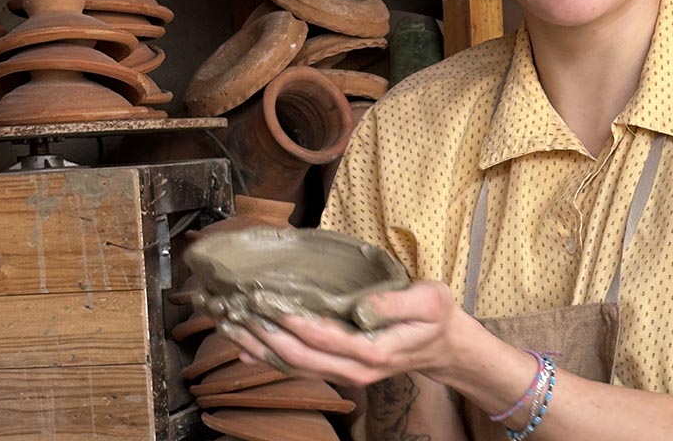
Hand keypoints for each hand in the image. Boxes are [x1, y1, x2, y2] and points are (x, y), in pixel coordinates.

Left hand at [224, 280, 466, 387]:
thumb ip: (395, 303)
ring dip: (259, 346)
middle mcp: (354, 369)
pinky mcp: (338, 368)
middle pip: (299, 357)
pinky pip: (298, 367)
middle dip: (263, 334)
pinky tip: (242, 351)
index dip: (292, 321)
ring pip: (293, 365)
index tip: (265, 300)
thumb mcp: (428, 300)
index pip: (324, 338)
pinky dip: (268, 358)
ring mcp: (344, 373)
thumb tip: (361, 306)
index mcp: (374, 352)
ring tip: (228, 325)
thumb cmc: (436, 317)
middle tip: (235, 309)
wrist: (443, 347)